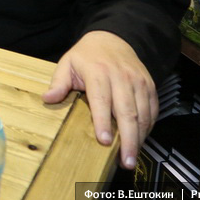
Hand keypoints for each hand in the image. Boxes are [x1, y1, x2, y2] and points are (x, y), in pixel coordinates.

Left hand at [42, 30, 156, 169]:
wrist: (112, 39)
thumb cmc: (86, 56)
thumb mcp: (67, 63)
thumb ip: (58, 82)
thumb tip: (47, 99)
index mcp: (98, 72)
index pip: (101, 100)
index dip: (103, 121)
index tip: (104, 141)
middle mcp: (121, 77)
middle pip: (127, 112)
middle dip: (127, 138)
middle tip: (125, 161)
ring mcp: (138, 81)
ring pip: (142, 114)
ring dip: (139, 137)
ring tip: (131, 157)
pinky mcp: (150, 86)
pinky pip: (152, 109)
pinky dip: (149, 127)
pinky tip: (141, 140)